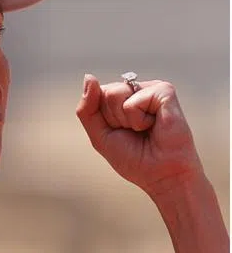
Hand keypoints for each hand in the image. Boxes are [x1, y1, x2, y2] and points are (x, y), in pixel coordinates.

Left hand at [75, 74, 203, 197]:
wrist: (161, 175)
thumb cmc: (133, 157)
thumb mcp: (99, 134)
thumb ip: (87, 108)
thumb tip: (89, 77)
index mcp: (122, 98)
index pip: (95, 94)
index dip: (102, 119)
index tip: (120, 132)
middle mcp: (137, 90)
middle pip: (104, 92)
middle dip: (112, 118)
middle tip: (134, 132)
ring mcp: (151, 89)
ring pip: (116, 92)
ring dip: (125, 119)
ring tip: (144, 129)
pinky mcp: (165, 91)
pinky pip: (134, 100)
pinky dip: (139, 119)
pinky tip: (154, 125)